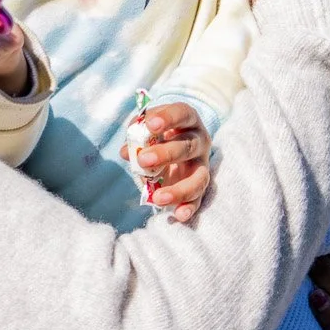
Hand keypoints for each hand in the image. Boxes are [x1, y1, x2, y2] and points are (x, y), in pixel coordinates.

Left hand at [116, 102, 212, 222]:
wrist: (176, 146)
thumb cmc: (159, 134)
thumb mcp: (148, 129)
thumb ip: (137, 136)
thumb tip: (126, 152)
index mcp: (188, 120)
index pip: (182, 113)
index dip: (168, 117)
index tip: (150, 124)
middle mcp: (199, 141)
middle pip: (187, 146)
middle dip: (165, 154)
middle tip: (143, 160)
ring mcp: (202, 164)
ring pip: (199, 177)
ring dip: (179, 189)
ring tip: (158, 198)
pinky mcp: (201, 185)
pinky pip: (198, 198)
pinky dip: (189, 207)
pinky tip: (178, 215)